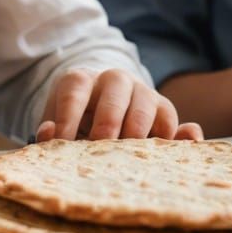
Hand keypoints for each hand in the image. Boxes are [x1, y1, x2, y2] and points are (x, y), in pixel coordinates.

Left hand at [35, 67, 202, 142]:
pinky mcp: (163, 110)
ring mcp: (141, 93)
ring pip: (146, 101)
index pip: (74, 88)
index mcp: (82, 80)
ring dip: (139, 126)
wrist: (103, 117)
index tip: (62, 141)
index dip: (68, 114)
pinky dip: (180, 133)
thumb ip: (51, 132)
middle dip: (108, 116)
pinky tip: (184, 145)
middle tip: (101, 142)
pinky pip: (174, 118)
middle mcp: (113, 80)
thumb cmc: (77, 123)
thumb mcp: (60, 124)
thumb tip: (47, 133)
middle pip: (115, 87)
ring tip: (131, 152)